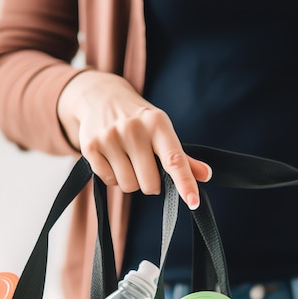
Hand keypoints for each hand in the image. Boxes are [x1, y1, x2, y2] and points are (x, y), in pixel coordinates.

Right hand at [57, 70, 211, 208]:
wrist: (100, 96)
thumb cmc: (139, 121)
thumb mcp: (161, 130)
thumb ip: (182, 157)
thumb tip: (206, 175)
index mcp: (158, 124)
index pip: (174, 160)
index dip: (185, 183)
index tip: (193, 202)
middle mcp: (133, 129)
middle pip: (149, 184)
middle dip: (149, 183)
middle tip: (143, 165)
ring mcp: (110, 137)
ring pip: (128, 186)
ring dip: (130, 180)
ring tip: (126, 159)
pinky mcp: (90, 147)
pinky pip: (109, 182)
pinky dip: (112, 177)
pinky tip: (111, 158)